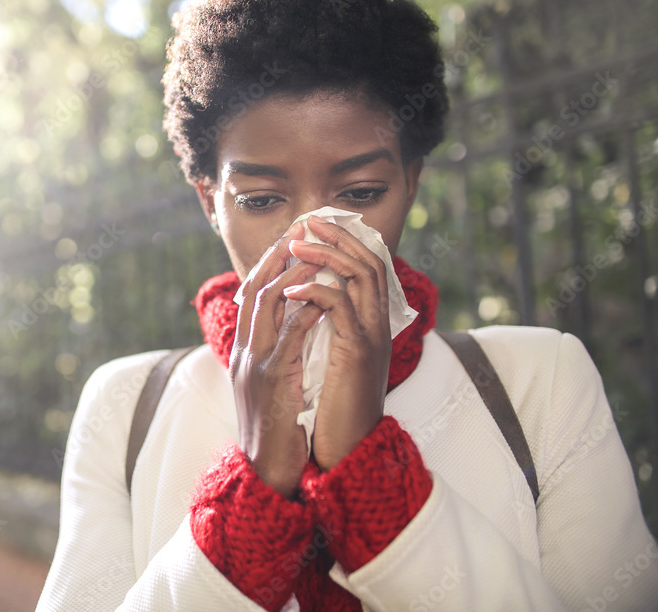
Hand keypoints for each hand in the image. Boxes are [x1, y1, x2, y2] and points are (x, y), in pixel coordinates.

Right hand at [231, 221, 325, 497]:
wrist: (266, 473)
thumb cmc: (276, 432)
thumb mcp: (271, 388)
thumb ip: (277, 356)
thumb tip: (298, 330)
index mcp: (244, 352)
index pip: (251, 295)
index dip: (270, 263)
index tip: (292, 239)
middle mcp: (244, 351)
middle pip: (255, 288)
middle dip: (278, 255)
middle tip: (302, 230)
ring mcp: (254, 363)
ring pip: (268, 303)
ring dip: (293, 273)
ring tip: (316, 252)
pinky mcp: (272, 379)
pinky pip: (289, 336)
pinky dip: (307, 312)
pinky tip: (325, 296)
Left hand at [283, 216, 391, 470]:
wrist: (343, 447)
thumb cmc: (329, 406)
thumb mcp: (325, 358)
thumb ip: (321, 329)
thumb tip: (298, 304)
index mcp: (368, 323)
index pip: (365, 266)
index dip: (344, 241)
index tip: (314, 226)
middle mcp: (376, 324)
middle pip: (369, 260)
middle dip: (339, 237)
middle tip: (308, 221)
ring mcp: (370, 336)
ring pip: (360, 275)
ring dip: (327, 255)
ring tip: (297, 245)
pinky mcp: (358, 353)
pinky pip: (341, 309)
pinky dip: (316, 293)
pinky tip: (291, 291)